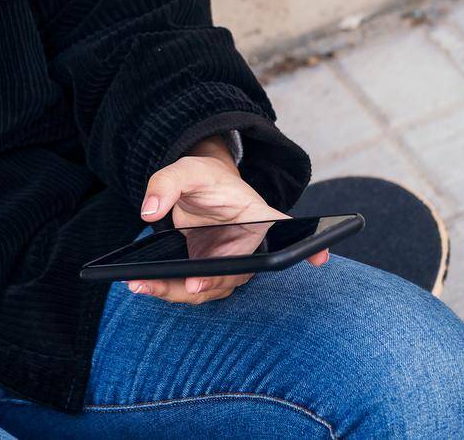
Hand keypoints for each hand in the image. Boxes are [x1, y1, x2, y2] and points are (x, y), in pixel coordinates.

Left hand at [131, 135, 328, 304]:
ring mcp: (229, 262)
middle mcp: (250, 245)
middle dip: (214, 284)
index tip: (321, 258)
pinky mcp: (208, 271)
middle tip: (191, 287)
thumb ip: (166, 184)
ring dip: (178, 292)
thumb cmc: (202, 177)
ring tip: (144, 285)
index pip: (288, 230)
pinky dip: (167, 289)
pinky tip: (141, 284)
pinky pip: (191, 288)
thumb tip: (150, 211)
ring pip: (212, 289)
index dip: (308, 247)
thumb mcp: (185, 170)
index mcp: (257, 216)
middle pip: (238, 273)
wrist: (195, 190)